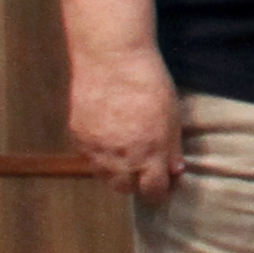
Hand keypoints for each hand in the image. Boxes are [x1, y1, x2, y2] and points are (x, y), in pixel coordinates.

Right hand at [70, 50, 183, 204]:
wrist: (111, 60)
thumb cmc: (150, 84)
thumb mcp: (172, 117)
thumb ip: (172, 148)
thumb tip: (175, 170)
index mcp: (150, 154)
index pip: (154, 191)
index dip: (160, 190)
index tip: (164, 183)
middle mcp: (121, 158)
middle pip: (126, 189)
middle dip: (137, 183)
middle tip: (145, 168)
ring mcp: (96, 150)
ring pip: (105, 176)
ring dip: (116, 171)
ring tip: (126, 153)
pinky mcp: (78, 137)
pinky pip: (89, 158)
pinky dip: (99, 155)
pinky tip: (109, 139)